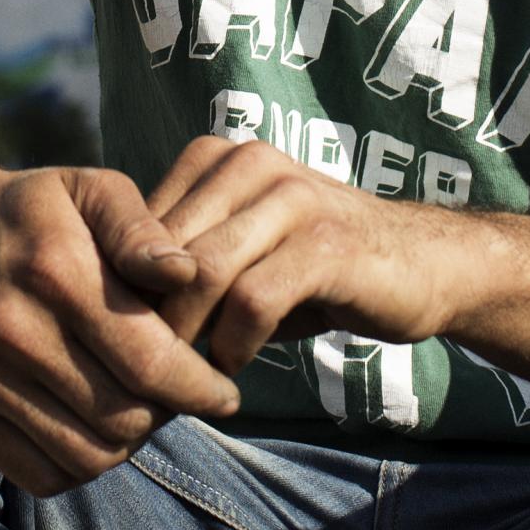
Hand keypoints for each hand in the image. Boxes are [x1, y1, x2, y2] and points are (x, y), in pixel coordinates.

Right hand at [0, 165, 242, 497]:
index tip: (224, 394)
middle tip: (178, 396)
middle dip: (169, 414)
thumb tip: (188, 274)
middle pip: (125, 417)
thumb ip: (141, 228)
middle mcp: (13, 332)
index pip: (151, 362)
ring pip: (88, 455)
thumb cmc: (25, 212)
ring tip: (137, 410)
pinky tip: (91, 428)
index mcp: (56, 273)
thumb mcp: (87, 188)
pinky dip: (79, 465)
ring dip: (127, 444)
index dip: (201, 389)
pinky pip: (41, 474)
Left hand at [148, 135, 460, 374]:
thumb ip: (180, 263)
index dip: (122, 285)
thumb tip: (103, 307)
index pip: (136, 224)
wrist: (425, 264)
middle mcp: (249, 163)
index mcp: (216, 157)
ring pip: (201, 274)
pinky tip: (233, 365)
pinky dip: (233, 344)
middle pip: (162, 250)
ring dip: (187, 337)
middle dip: (149, 316)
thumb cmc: (314, 267)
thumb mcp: (239, 253)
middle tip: (148, 366)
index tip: (123, 336)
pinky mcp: (326, 245)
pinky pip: (252, 301)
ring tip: (188, 372)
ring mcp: (291, 199)